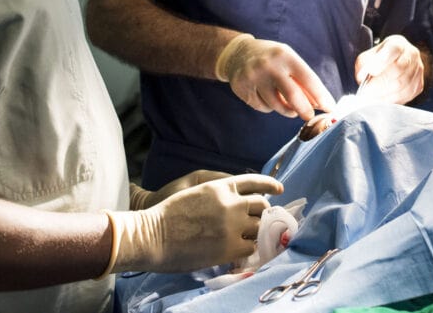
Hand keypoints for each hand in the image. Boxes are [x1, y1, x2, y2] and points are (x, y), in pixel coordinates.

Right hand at [106, 174, 282, 273]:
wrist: (152, 235)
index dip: (270, 184)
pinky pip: (250, 247)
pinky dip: (246, 249)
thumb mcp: (195, 190)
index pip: (255, 181)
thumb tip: (240, 201)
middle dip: (260, 213)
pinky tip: (238, 251)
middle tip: (254, 221)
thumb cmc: (167, 214)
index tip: (279, 189)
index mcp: (221, 186)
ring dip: (253, 232)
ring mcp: (233, 225)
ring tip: (243, 238)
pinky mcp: (229, 247)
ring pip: (258, 227)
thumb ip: (219, 192)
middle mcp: (231, 203)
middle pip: (261, 205)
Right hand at [215, 35, 335, 118]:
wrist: (238, 53)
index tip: (330, 108)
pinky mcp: (242, 88)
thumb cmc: (272, 59)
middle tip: (310, 116)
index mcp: (285, 55)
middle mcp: (269, 66)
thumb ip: (303, 81)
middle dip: (305, 110)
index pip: (308, 79)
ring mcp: (253, 77)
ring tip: (287, 104)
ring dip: (286, 110)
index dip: (321, 96)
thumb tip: (319, 104)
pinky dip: (269, 107)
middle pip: (292, 96)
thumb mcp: (289, 60)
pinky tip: (266, 95)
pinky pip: (262, 107)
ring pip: (276, 106)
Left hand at [353, 35, 423, 104]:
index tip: (370, 71)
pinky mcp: (419, 85)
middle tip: (366, 92)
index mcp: (398, 43)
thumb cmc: (382, 59)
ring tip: (371, 98)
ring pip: (402, 85)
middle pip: (398, 70)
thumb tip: (362, 77)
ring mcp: (418, 70)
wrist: (398, 63)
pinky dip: (390, 100)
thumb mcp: (369, 55)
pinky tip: (381, 100)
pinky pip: (405, 96)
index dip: (381, 61)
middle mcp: (411, 55)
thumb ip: (364, 64)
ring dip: (384, 94)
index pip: (393, 49)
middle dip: (380, 83)